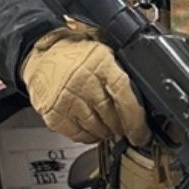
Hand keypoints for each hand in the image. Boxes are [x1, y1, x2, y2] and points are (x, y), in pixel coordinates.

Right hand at [21, 28, 148, 145]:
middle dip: (124, 128)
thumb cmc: (77, 54)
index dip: (135, 119)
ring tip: (112, 130)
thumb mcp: (106, 51)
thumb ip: (123, 70)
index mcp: (101, 64)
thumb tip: (147, 90)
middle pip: (111, 115)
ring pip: (96, 127)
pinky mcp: (52, 113)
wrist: (41, 55)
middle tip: (129, 131)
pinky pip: (77, 134)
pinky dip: (88, 136)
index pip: (123, 95)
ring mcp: (66, 98)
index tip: (142, 132)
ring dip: (107, 133)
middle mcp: (83, 81)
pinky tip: (94, 132)